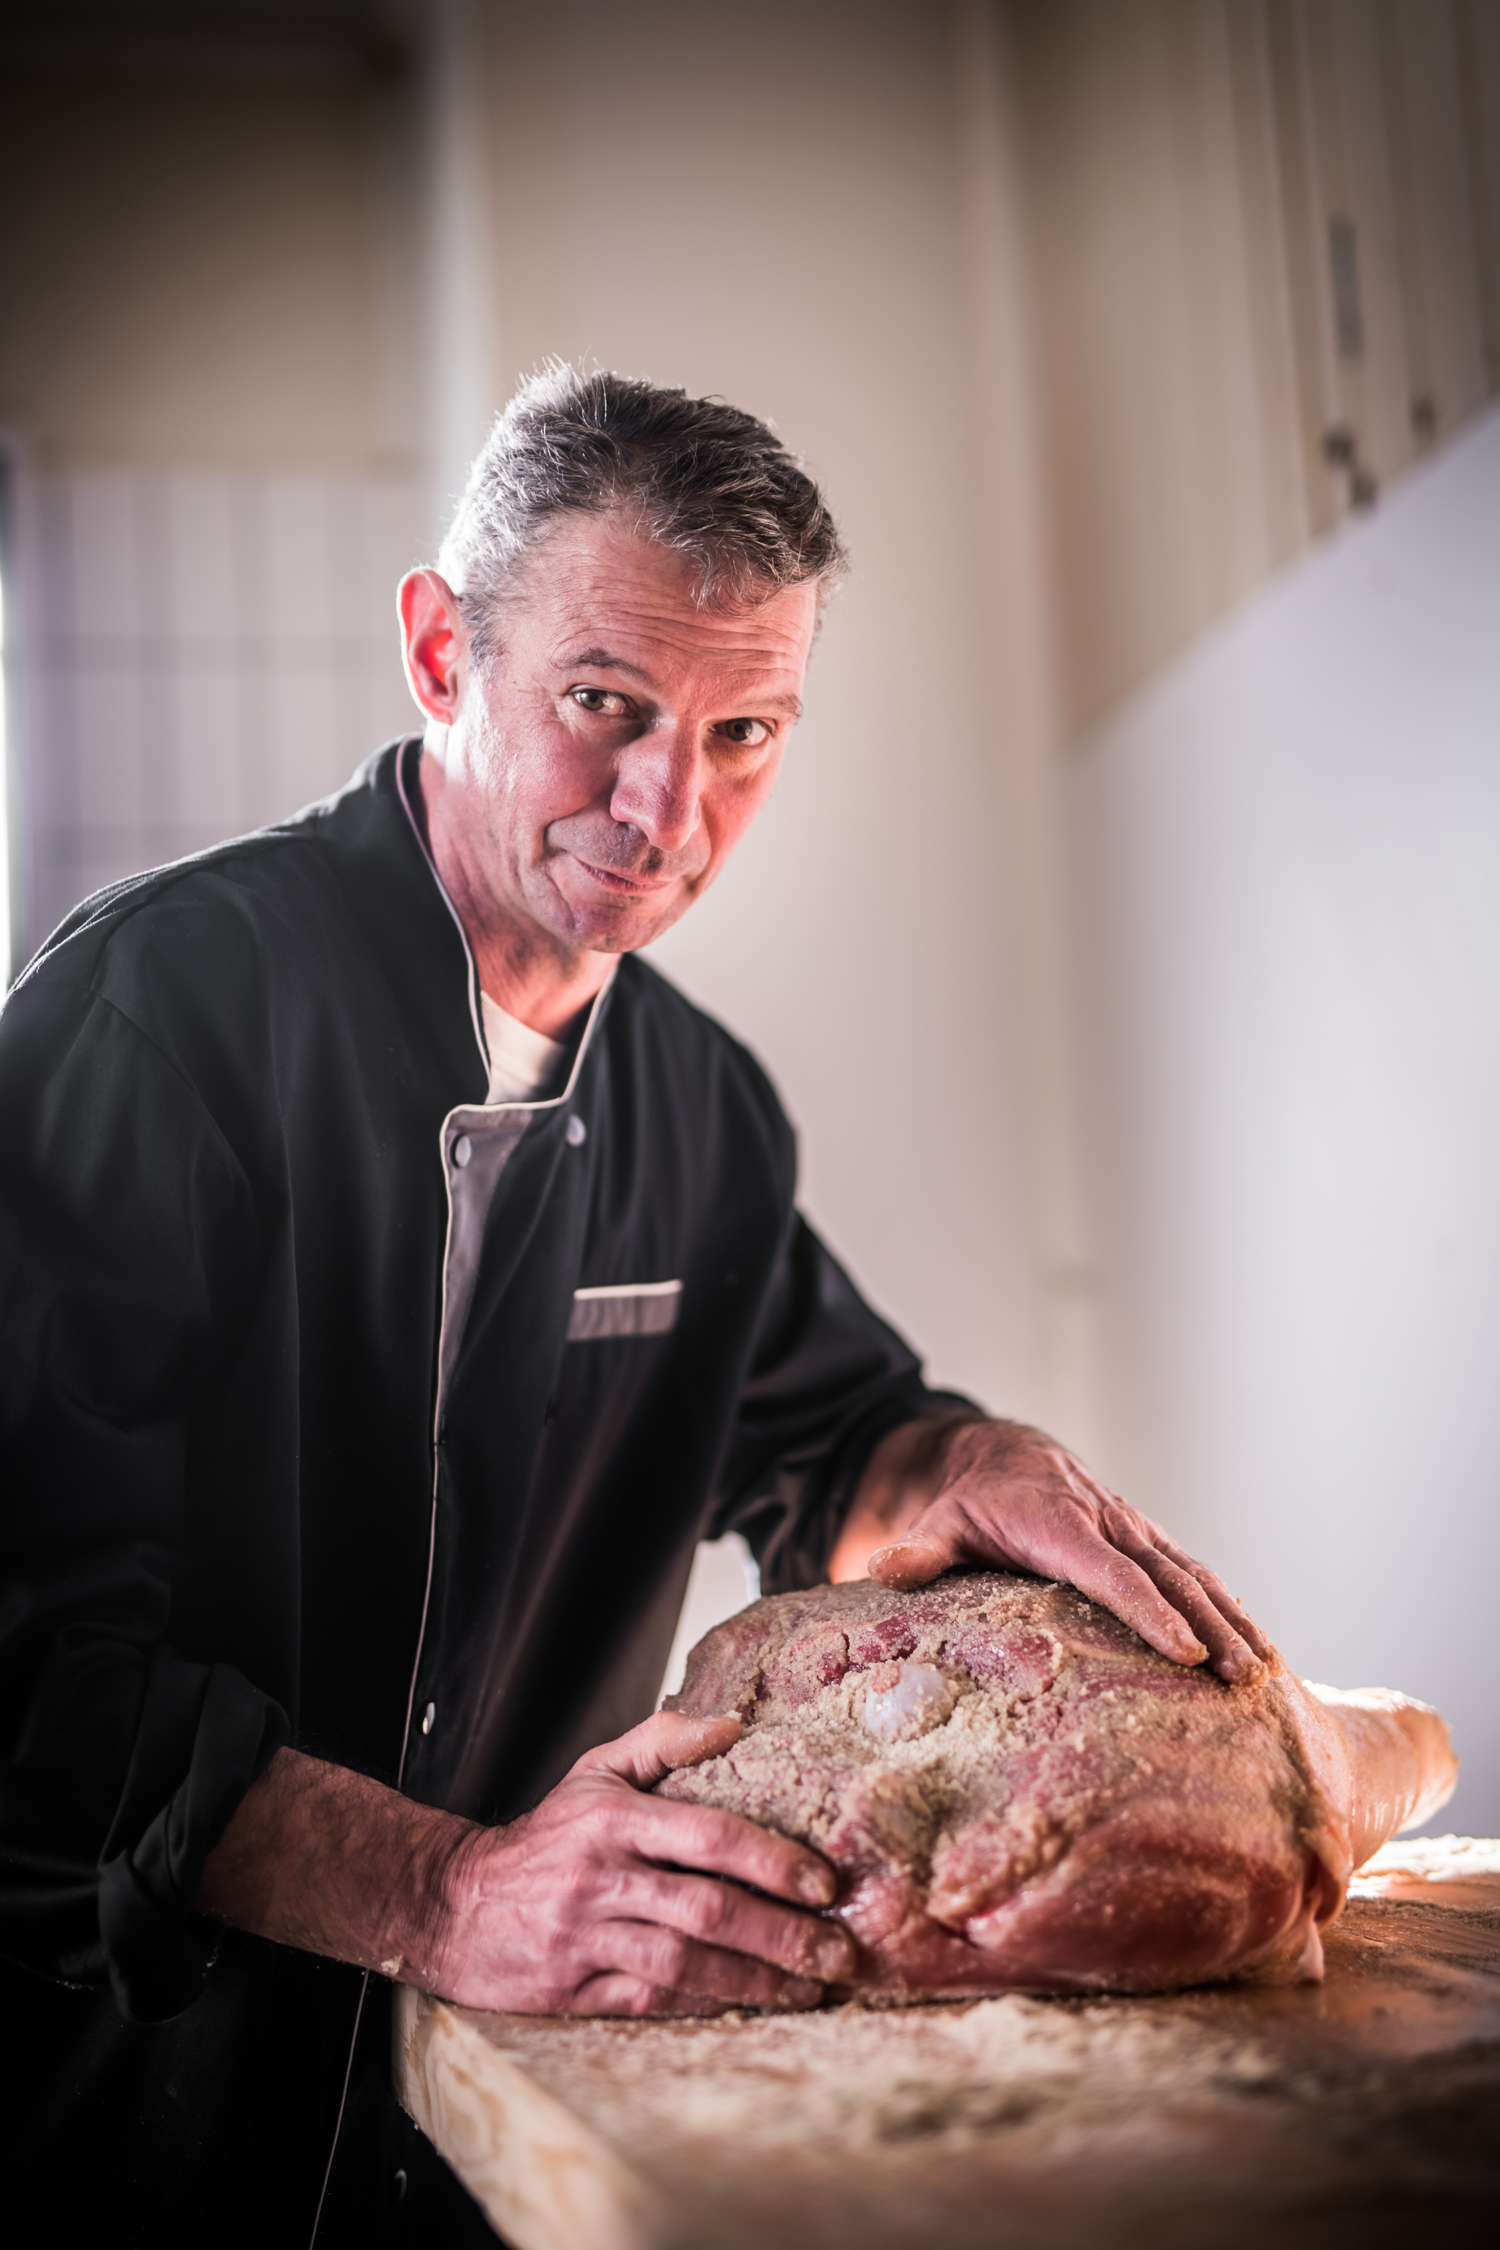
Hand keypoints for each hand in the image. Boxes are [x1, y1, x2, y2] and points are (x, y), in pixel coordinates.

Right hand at [429, 1711, 852, 2015]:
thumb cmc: (544, 1839)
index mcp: (612, 1819)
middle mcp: (601, 1877)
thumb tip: (733, 1724)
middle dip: (781, 1934)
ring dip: (756, 1978)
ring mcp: (587, 1938)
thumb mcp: (594, 1771)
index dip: (771, 1861)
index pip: (706, 1835)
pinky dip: (705, 2002)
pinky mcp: (575, 1989)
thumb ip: (662, 1741)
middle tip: (837, 1948)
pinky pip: (652, 1999)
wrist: (454, 1905)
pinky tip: (749, 2002)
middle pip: (706, 1909)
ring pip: (685, 1963)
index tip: (823, 1883)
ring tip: (809, 1983)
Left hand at [832, 1418, 1267, 1682]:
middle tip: (1243, 1676)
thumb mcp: (937, 1523)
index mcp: (1060, 1522)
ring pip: (1191, 1575)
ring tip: (1263, 1671)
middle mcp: (1107, 1523)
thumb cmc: (967, 1503)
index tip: (1185, 1651)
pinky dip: (1228, 1606)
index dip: (1149, 1613)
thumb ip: (919, 1550)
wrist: (998, 1456)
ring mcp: (1132, 1531)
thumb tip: (883, 1568)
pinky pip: (1193, 1573)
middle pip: (1167, 1578)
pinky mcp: (1144, 1541)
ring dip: (1231, 1620)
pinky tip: (1255, 1645)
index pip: (1112, 1574)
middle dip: (1211, 1627)